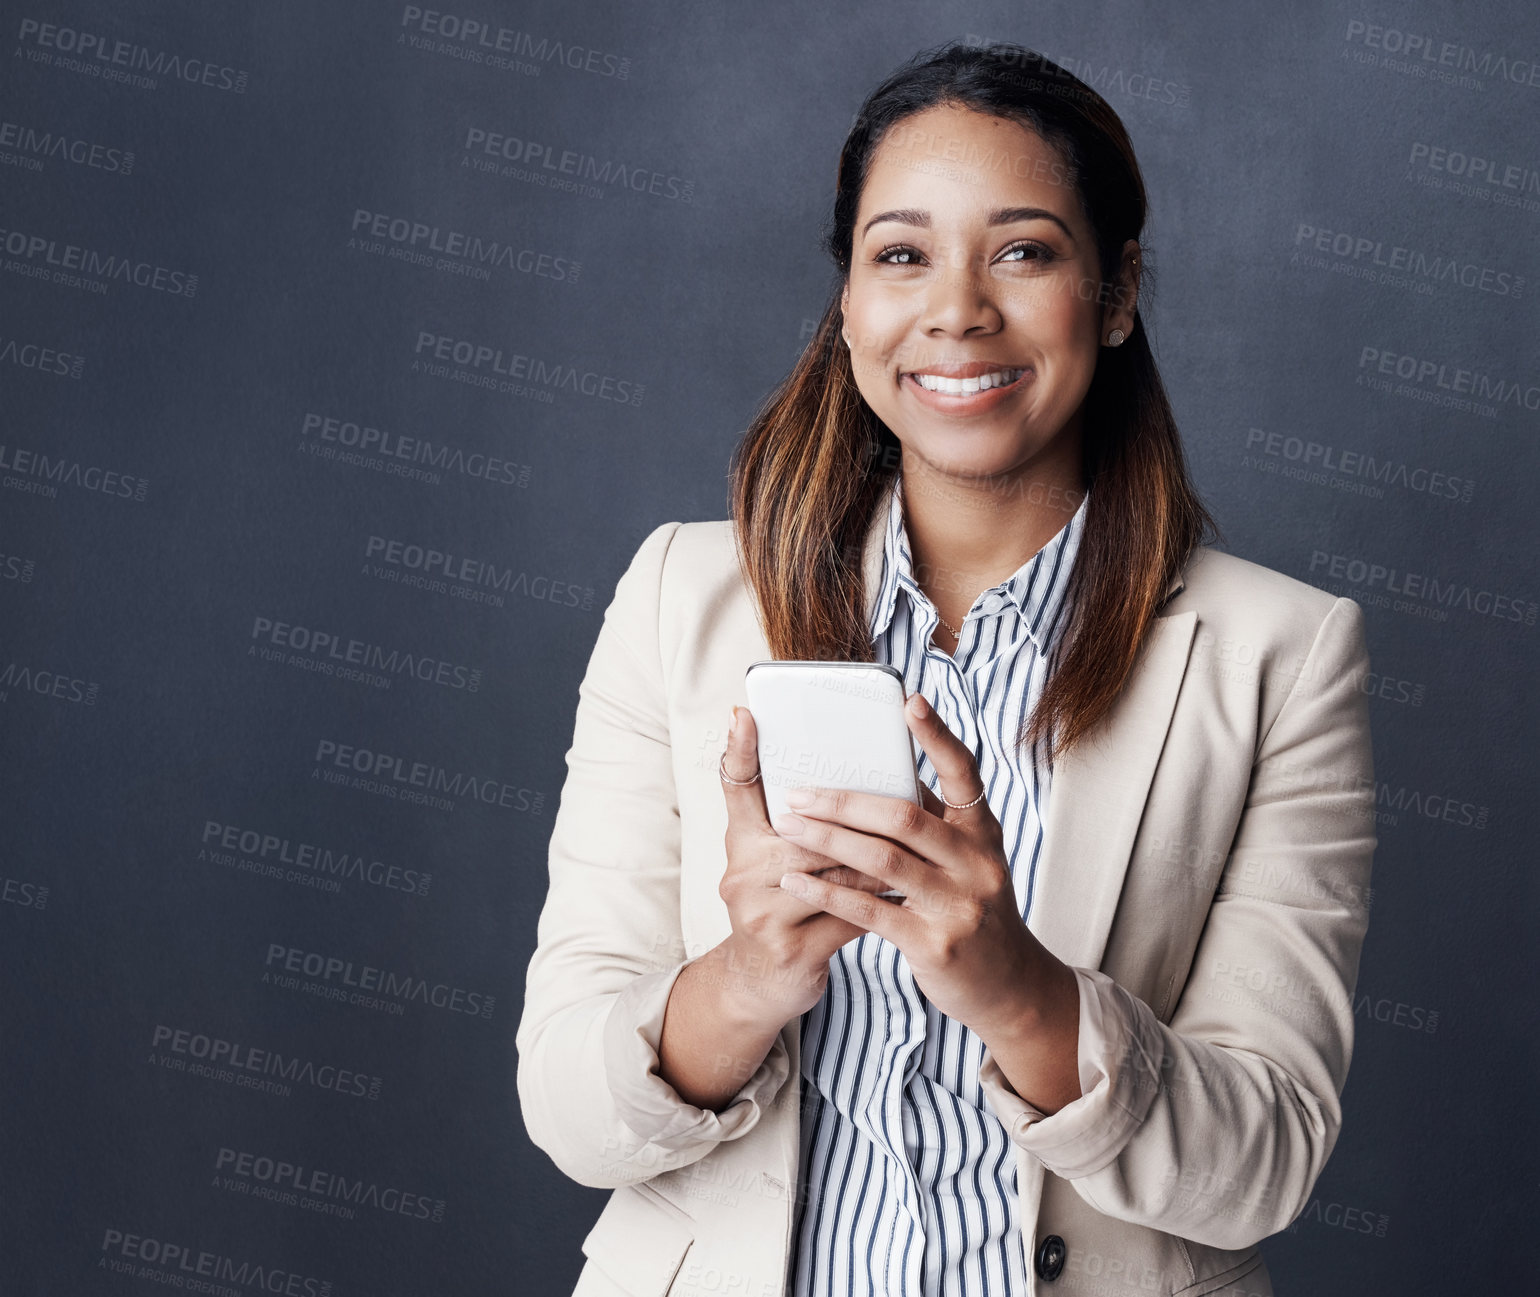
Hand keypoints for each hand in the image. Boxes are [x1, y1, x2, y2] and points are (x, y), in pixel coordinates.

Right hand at [716, 704, 896, 1025]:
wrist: (763, 986)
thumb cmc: (782, 909)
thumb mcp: (779, 861)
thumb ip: (807, 823)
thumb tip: (857, 771)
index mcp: (740, 843)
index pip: (735, 787)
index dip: (738, 750)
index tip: (747, 713)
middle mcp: (741, 874)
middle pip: (806, 833)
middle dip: (859, 823)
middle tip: (907, 801)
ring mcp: (762, 916)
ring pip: (836, 875)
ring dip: (882, 862)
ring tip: (920, 849)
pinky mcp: (791, 952)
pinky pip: (850, 918)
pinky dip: (885, 902)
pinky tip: (911, 892)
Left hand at [769, 691, 1067, 1041]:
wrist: (1007, 986)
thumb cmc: (971, 908)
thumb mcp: (968, 860)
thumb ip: (933, 823)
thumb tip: (880, 773)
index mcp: (984, 831)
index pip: (965, 773)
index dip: (938, 736)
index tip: (910, 701)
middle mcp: (978, 863)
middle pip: (905, 817)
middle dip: (844, 801)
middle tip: (798, 792)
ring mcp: (959, 905)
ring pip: (883, 860)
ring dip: (828, 839)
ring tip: (789, 826)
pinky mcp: (935, 944)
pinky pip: (871, 910)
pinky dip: (828, 891)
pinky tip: (796, 879)